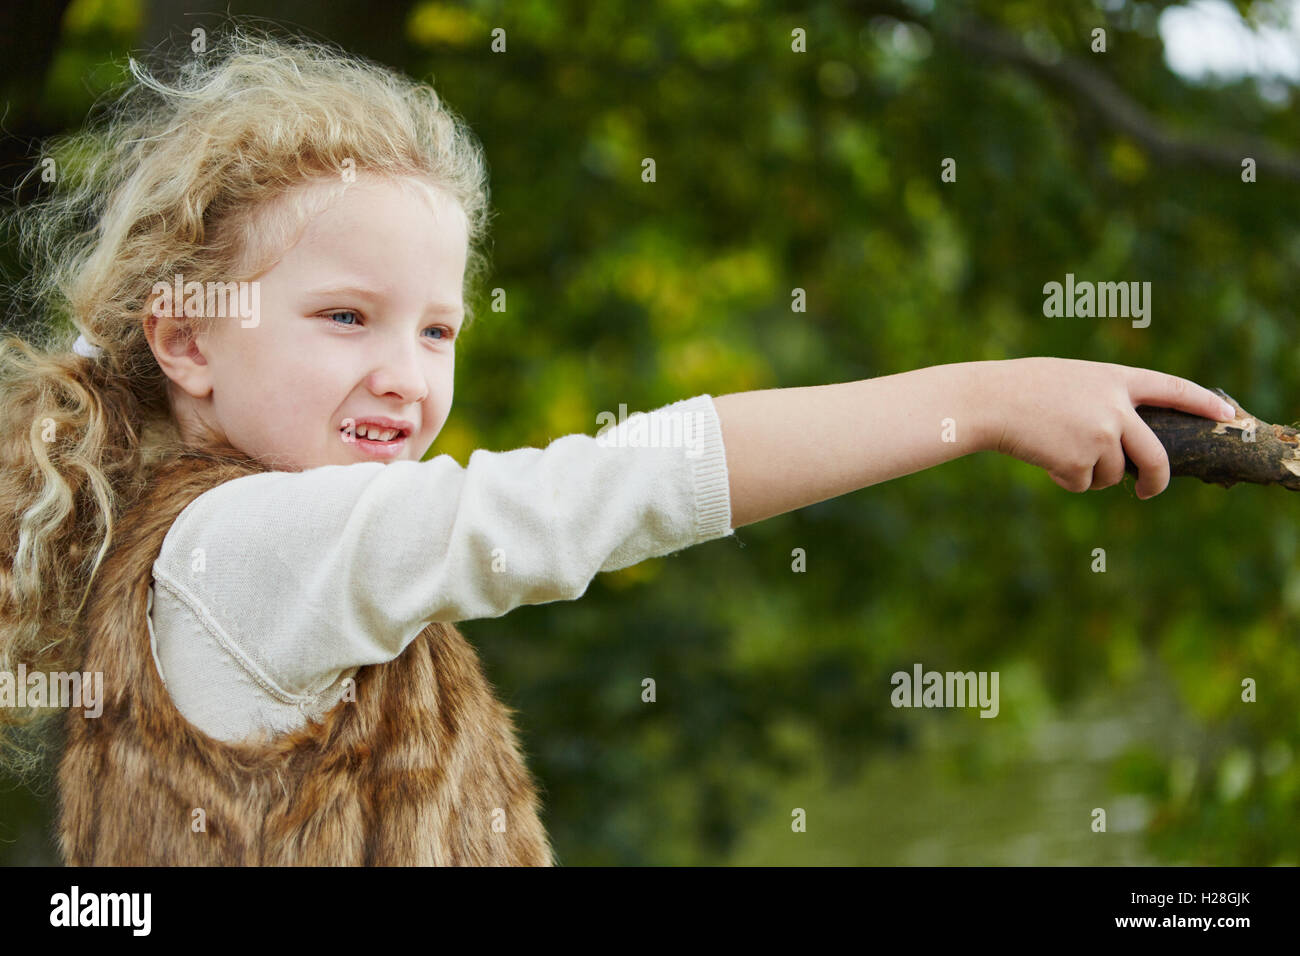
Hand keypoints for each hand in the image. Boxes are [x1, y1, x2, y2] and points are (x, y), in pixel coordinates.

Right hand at [985, 357, 1237, 498]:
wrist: (991, 401)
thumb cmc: (1022, 388)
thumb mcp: (1072, 381)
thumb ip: (1104, 401)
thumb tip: (1124, 449)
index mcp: (1116, 379)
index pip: (1173, 388)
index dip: (1203, 403)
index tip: (1228, 415)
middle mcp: (1117, 408)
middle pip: (1155, 456)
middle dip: (1155, 480)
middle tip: (1147, 490)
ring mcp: (1102, 436)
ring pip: (1111, 475)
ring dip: (1086, 474)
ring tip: (1054, 450)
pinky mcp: (1080, 462)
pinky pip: (1081, 484)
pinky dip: (1063, 478)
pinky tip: (1043, 456)